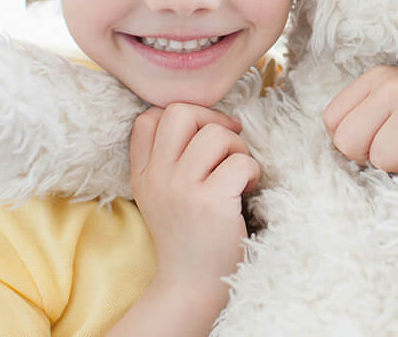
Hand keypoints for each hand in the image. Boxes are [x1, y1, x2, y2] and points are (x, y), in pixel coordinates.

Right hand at [129, 103, 259, 316]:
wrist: (191, 285)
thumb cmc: (188, 233)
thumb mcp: (160, 193)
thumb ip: (168, 156)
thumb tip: (210, 116)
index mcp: (143, 172)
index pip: (148, 117)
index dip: (184, 116)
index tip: (202, 135)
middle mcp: (157, 176)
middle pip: (181, 112)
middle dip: (213, 120)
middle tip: (227, 146)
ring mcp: (181, 189)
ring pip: (216, 134)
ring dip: (238, 148)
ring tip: (238, 172)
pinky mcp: (210, 202)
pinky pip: (240, 162)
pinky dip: (253, 171)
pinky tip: (248, 189)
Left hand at [323, 66, 397, 175]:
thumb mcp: (393, 107)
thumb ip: (359, 119)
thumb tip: (337, 143)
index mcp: (377, 78)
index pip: (333, 122)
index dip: (354, 142)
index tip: (382, 137)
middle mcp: (394, 85)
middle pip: (349, 143)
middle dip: (373, 157)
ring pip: (382, 160)